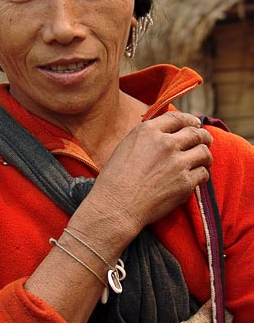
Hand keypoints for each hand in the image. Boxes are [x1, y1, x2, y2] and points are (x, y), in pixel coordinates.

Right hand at [85, 111, 212, 241]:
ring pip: (204, 152)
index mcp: (148, 131)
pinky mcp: (185, 183)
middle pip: (195, 133)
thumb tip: (164, 132)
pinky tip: (196, 177)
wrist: (117, 205)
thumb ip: (147, 135)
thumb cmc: (116, 177)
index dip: (190, 120)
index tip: (196, 123)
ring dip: (205, 155)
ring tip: (204, 160)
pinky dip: (201, 174)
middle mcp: (166, 143)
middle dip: (203, 135)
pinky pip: (203, 173)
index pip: (178, 118)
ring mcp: (177, 163)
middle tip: (206, 140)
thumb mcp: (126, 145)